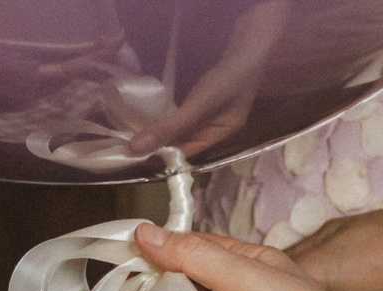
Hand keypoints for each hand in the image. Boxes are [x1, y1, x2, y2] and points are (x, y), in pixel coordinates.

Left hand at [124, 0, 286, 160]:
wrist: (250, 42)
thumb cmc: (229, 77)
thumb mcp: (199, 105)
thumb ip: (170, 127)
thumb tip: (136, 149)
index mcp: (220, 135)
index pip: (188, 153)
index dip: (163, 157)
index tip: (137, 156)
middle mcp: (215, 127)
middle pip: (183, 141)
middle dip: (160, 143)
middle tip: (132, 145)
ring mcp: (211, 111)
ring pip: (181, 127)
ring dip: (162, 129)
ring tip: (136, 134)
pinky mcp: (205, 97)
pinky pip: (183, 113)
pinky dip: (168, 115)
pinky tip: (152, 115)